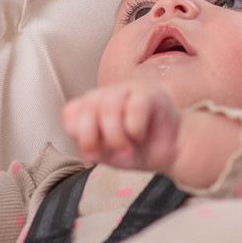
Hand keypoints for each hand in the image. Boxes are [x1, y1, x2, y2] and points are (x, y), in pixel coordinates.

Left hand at [62, 82, 179, 171]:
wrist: (170, 151)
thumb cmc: (137, 149)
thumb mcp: (106, 153)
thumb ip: (89, 144)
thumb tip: (83, 142)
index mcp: (94, 106)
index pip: (71, 111)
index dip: (77, 133)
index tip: (92, 152)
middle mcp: (109, 94)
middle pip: (88, 106)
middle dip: (94, 136)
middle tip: (110, 153)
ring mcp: (130, 89)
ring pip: (109, 105)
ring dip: (116, 136)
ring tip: (127, 150)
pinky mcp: (151, 92)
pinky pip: (135, 106)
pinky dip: (135, 129)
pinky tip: (141, 136)